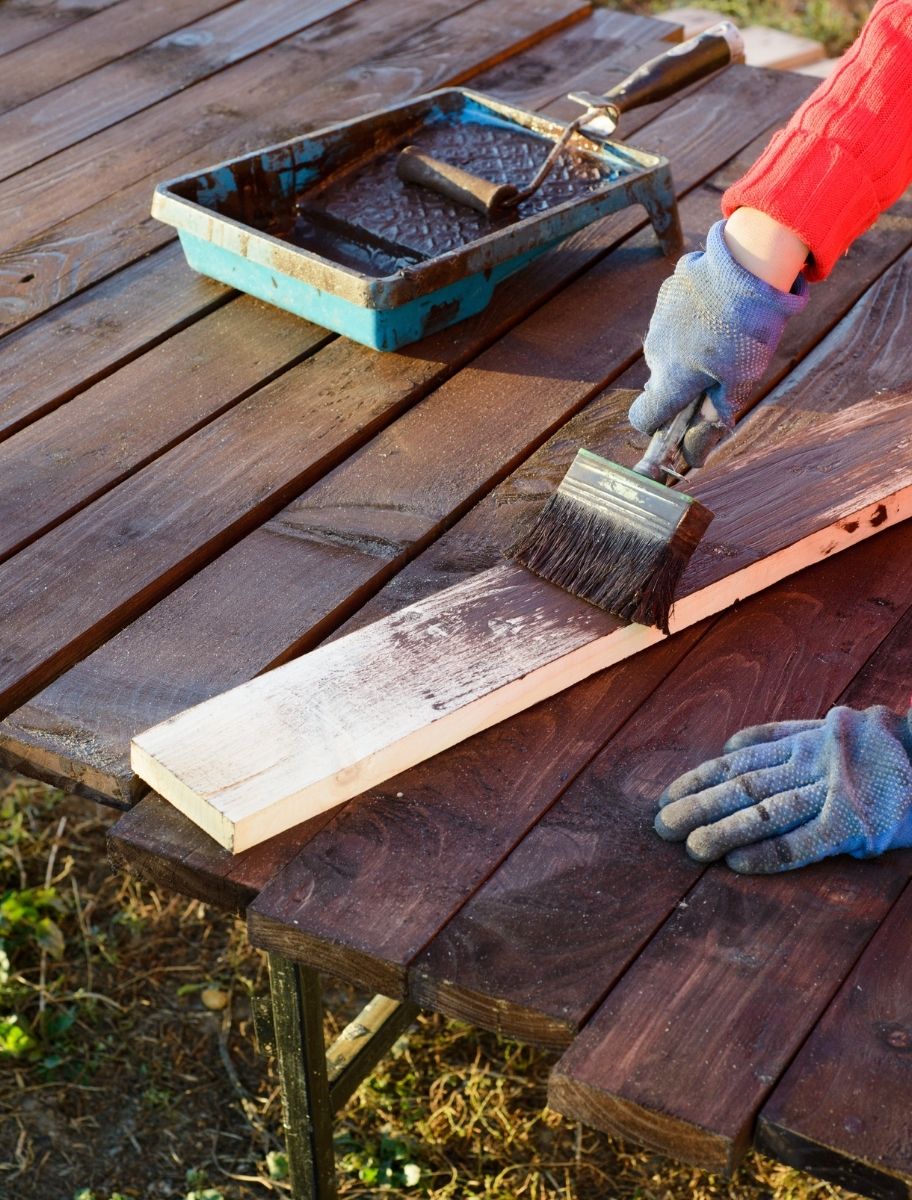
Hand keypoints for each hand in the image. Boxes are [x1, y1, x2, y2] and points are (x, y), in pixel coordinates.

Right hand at [628, 219, 808, 464]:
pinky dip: (692, 317)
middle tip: (719, 371)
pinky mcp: (669, 290)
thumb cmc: (749, 331)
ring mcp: (659, 318)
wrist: (753, 265)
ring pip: (668, 346)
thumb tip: (695, 457)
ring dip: (687, 349)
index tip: (678, 421)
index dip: (657, 427)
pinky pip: (675, 314)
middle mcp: (656, 351)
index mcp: (670, 379)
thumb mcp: (739, 382)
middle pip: (661, 380)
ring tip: (726, 332)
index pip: (643, 418)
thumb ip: (713, 420)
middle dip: (682, 382)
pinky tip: (721, 306)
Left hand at [654, 705, 911, 872]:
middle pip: (744, 786)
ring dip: (724, 830)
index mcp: (804, 741)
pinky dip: (769, 854)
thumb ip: (781, 734)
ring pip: (766, 811)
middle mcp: (811, 763)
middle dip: (699, 806)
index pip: (739, 762)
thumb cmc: (882, 747)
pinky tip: (737, 864)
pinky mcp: (854, 824)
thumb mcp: (831, 727)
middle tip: (662, 827)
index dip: (699, 779)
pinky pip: (804, 842)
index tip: (666, 796)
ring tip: (690, 848)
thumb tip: (729, 746)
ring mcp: (832, 792)